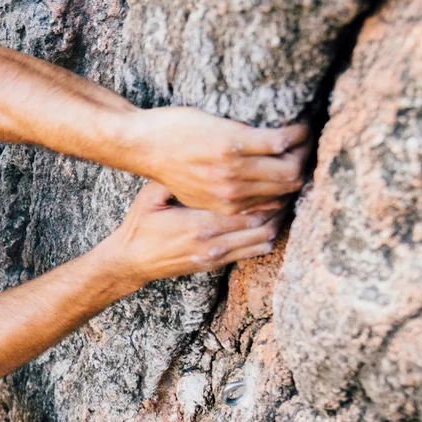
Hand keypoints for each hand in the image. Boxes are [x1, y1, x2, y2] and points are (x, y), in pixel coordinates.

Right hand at [99, 182, 282, 288]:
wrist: (130, 262)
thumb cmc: (139, 226)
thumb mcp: (151, 196)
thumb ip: (174, 180)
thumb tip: (199, 157)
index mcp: (199, 224)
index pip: (249, 209)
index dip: (271, 191)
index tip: (279, 172)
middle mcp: (213, 243)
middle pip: (264, 224)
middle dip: (282, 204)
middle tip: (291, 182)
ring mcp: (217, 256)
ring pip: (263, 240)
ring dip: (278, 221)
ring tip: (286, 199)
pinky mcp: (216, 264)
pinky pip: (254, 252)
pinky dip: (268, 236)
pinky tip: (272, 220)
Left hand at [130, 107, 310, 214]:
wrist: (139, 145)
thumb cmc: (163, 165)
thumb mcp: (189, 197)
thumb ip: (218, 203)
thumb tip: (248, 204)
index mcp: (225, 208)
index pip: (276, 206)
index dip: (292, 190)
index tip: (298, 171)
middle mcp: (232, 194)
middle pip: (290, 188)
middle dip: (306, 168)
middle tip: (308, 149)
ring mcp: (234, 170)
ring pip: (291, 167)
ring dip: (306, 150)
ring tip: (307, 136)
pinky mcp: (233, 143)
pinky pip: (281, 140)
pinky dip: (298, 133)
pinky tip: (301, 125)